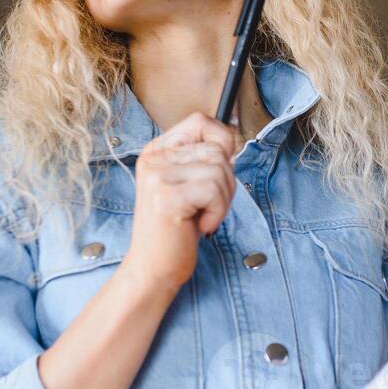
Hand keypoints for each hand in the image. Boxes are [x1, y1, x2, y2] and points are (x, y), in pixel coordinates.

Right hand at [123, 111, 239, 293]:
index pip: (200, 120)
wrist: (153, 268)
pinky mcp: (167, 198)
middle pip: (217, 149)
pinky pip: (215, 192)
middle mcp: (153, 158)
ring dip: (222, 200)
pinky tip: (199, 226)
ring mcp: (157, 177)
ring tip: (201, 216)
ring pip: (220, 170)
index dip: (222, 140)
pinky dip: (217, 213)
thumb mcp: (189, 184)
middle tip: (206, 206)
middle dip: (225, 181)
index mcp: (157, 151)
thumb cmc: (177, 229)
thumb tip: (234, 135)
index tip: (220, 169)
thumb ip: (204, 158)